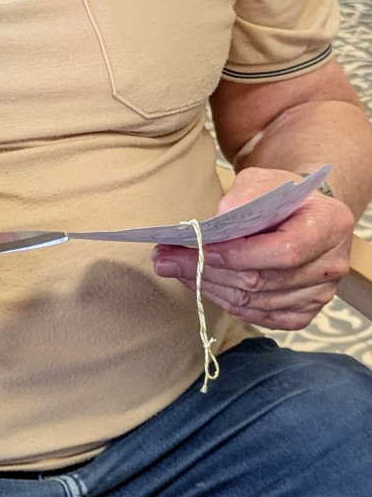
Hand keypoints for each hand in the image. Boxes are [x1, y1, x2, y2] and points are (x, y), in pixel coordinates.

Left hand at [152, 167, 354, 329]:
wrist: (302, 213)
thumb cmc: (280, 194)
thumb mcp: (262, 180)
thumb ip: (244, 195)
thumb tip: (219, 222)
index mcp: (330, 224)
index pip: (283, 250)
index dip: (237, 254)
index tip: (195, 246)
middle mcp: (331, 265)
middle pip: (263, 280)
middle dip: (207, 270)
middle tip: (165, 258)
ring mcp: (321, 294)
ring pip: (256, 303)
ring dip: (209, 287)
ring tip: (174, 268)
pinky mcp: (304, 312)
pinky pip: (260, 317)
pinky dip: (226, 302)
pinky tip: (201, 284)